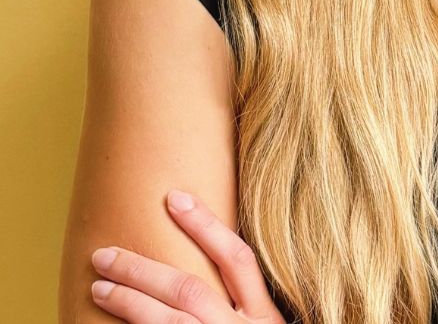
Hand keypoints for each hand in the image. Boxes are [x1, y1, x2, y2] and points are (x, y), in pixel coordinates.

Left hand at [89, 189, 286, 322]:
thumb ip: (246, 305)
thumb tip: (207, 270)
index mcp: (265, 319)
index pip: (236, 259)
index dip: (206, 226)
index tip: (174, 198)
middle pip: (188, 291)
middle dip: (142, 269)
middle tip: (104, 254)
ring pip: (167, 323)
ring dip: (128, 302)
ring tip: (99, 287)